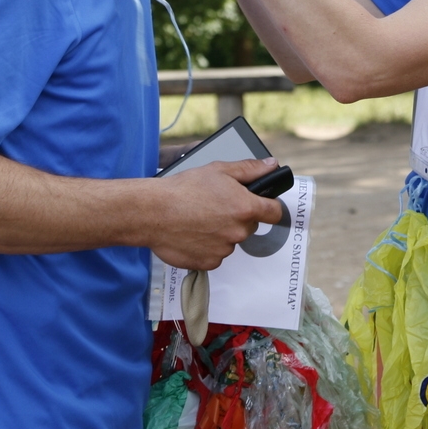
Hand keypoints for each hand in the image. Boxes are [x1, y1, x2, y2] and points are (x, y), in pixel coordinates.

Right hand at [144, 158, 284, 269]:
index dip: (270, 206)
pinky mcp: (208, 263)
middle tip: (216, 206)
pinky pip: (215, 255)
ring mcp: (224, 249)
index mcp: (245, 207)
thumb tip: (271, 165)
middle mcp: (238, 231)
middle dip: (238, 216)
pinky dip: (207, 246)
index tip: (264, 205)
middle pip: (250, 226)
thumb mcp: (219, 170)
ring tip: (200, 219)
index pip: (275, 213)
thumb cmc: (183, 189)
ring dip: (222, 232)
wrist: (152, 212)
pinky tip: (193, 232)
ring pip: (231, 240)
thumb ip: (250, 169)